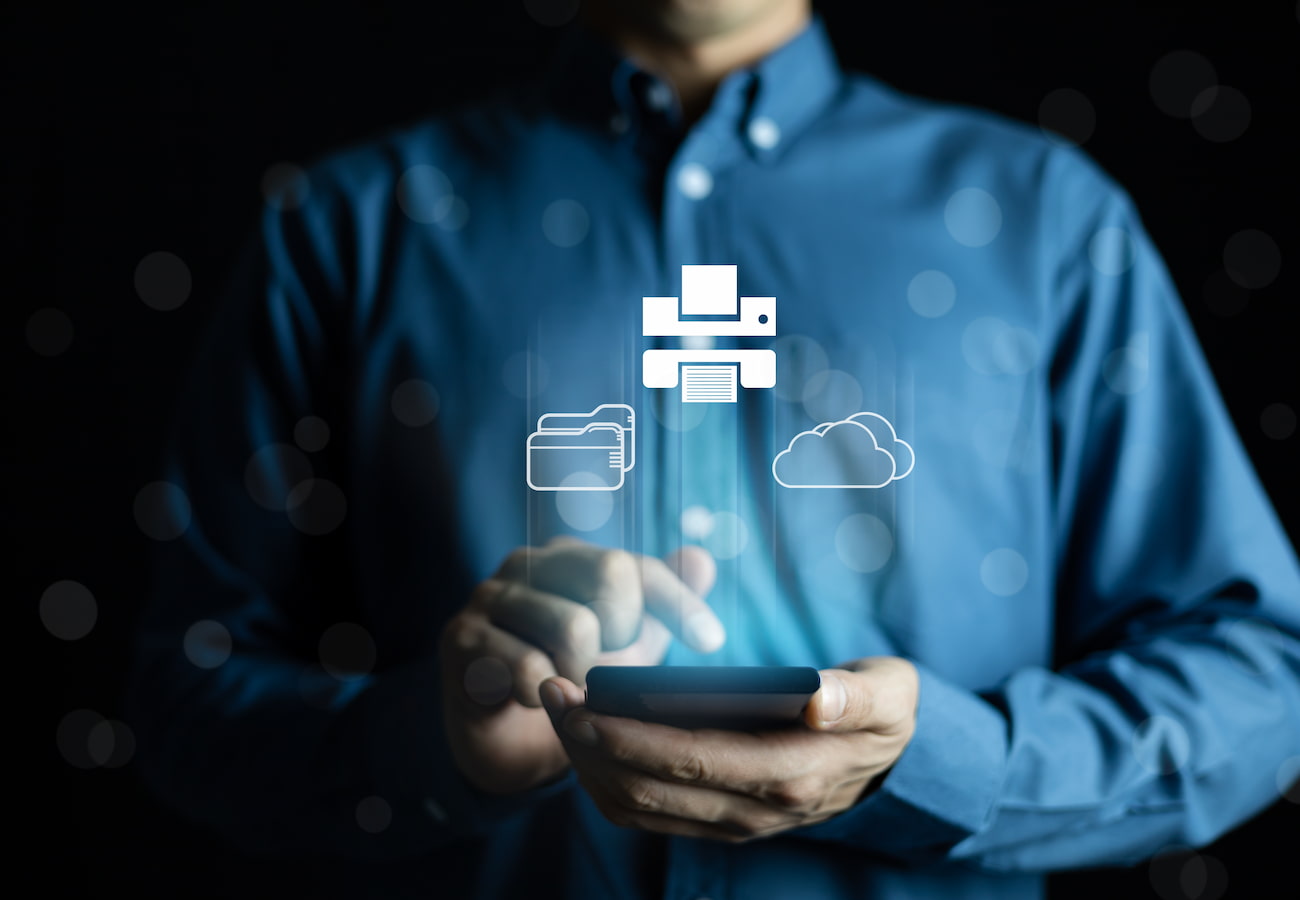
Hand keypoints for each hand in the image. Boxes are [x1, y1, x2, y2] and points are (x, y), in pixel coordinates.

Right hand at [439, 538, 722, 794]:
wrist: (504, 740)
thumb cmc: (570, 682)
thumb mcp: (626, 648)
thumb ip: (659, 603)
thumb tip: (702, 558)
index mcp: (569, 557)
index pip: (637, 563)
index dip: (678, 601)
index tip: (713, 642)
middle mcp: (526, 562)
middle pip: (610, 573)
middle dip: (626, 638)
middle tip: (606, 677)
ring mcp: (489, 596)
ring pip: (574, 626)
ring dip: (588, 678)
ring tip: (574, 694)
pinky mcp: (461, 638)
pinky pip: (530, 667)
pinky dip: (546, 696)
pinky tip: (534, 702)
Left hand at [540, 656, 917, 841]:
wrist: (891, 764)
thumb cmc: (881, 714)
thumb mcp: (890, 693)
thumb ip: (855, 696)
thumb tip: (817, 697)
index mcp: (791, 774)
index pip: (691, 759)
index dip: (627, 734)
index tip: (579, 698)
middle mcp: (756, 811)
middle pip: (649, 788)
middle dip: (589, 742)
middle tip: (550, 690)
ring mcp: (735, 823)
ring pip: (638, 807)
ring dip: (587, 762)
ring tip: (557, 708)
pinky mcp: (719, 821)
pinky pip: (646, 813)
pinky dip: (604, 779)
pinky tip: (585, 737)